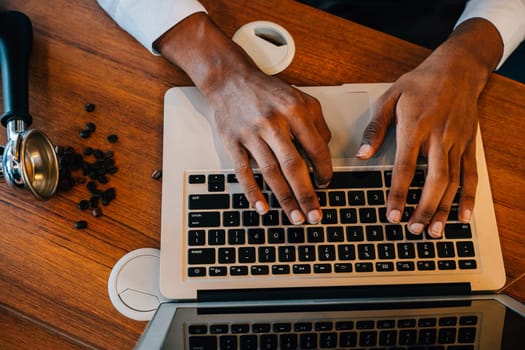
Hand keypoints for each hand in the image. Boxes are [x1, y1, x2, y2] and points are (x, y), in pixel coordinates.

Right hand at [156, 13, 332, 223]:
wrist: (230, 79)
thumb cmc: (267, 91)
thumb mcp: (301, 98)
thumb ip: (317, 123)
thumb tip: (324, 152)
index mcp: (294, 111)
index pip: (316, 149)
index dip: (324, 171)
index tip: (326, 185)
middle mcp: (273, 123)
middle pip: (293, 166)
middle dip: (306, 195)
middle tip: (315, 216)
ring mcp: (251, 134)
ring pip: (271, 173)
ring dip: (285, 199)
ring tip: (296, 217)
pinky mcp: (233, 142)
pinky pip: (244, 172)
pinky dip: (253, 192)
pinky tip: (263, 208)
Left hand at [356, 19, 502, 237]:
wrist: (458, 67)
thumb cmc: (420, 82)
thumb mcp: (390, 97)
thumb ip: (375, 128)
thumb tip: (361, 154)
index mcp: (415, 126)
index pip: (405, 167)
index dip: (398, 194)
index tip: (392, 214)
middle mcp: (439, 136)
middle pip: (433, 179)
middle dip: (424, 208)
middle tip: (415, 229)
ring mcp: (458, 141)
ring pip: (453, 181)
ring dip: (444, 208)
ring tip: (435, 231)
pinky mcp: (470, 143)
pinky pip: (471, 174)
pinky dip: (469, 197)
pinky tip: (463, 216)